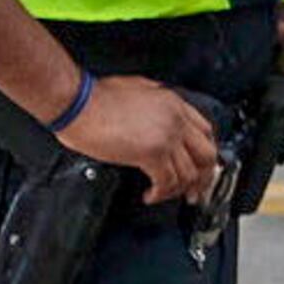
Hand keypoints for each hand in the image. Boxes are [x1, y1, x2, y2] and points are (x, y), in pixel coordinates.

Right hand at [59, 74, 222, 204]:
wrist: (77, 102)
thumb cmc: (94, 96)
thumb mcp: (135, 88)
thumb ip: (154, 103)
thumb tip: (156, 115)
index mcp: (174, 103)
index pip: (206, 131)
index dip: (205, 153)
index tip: (200, 166)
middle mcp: (176, 120)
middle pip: (207, 154)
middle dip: (204, 177)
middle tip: (194, 191)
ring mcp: (167, 136)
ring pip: (189, 173)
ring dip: (178, 190)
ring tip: (164, 195)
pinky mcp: (151, 153)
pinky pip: (167, 182)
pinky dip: (160, 194)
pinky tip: (149, 195)